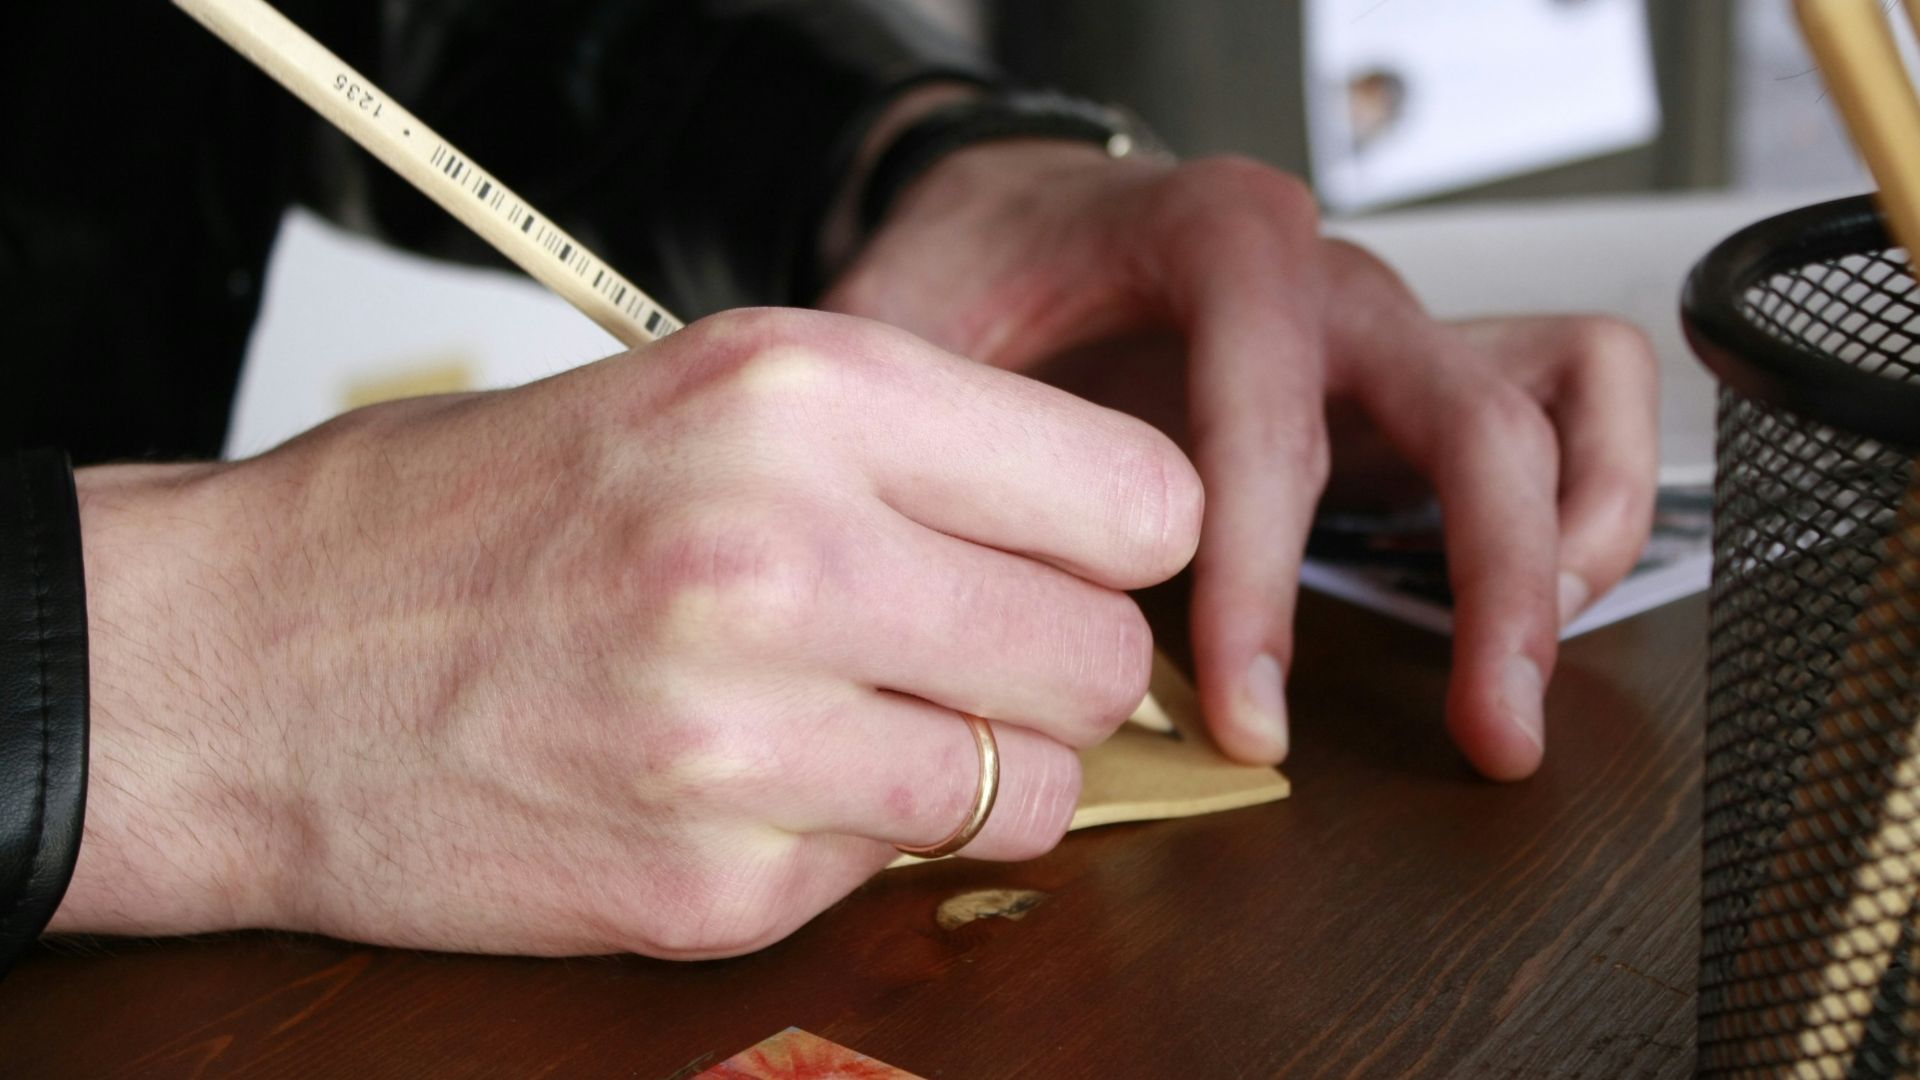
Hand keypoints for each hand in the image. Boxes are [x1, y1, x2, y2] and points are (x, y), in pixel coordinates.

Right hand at [55, 308, 1200, 956]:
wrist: (240, 669)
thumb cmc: (464, 516)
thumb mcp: (693, 393)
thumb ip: (910, 450)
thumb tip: (1102, 542)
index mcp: (798, 395)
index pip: (1139, 496)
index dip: (1123, 539)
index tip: (1079, 560)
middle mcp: (785, 558)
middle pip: (1102, 654)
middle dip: (1058, 663)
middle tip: (970, 649)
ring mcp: (748, 741)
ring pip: (1035, 789)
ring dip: (981, 765)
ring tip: (862, 717)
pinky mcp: (713, 887)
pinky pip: (897, 868)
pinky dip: (853, 833)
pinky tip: (747, 780)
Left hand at [823, 145, 1656, 779]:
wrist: (1023, 215)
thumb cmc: (979, 265)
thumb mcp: (908, 319)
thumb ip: (919, 425)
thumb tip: (928, 574)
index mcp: (1212, 241)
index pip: (1269, 405)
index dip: (1264, 566)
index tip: (1244, 704)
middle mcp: (1326, 280)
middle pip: (1467, 408)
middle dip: (1490, 576)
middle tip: (1485, 728)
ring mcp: (1382, 326)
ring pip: (1550, 398)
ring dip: (1566, 545)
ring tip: (1517, 683)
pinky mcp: (1408, 378)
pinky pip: (1568, 391)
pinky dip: (1589, 492)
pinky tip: (1540, 597)